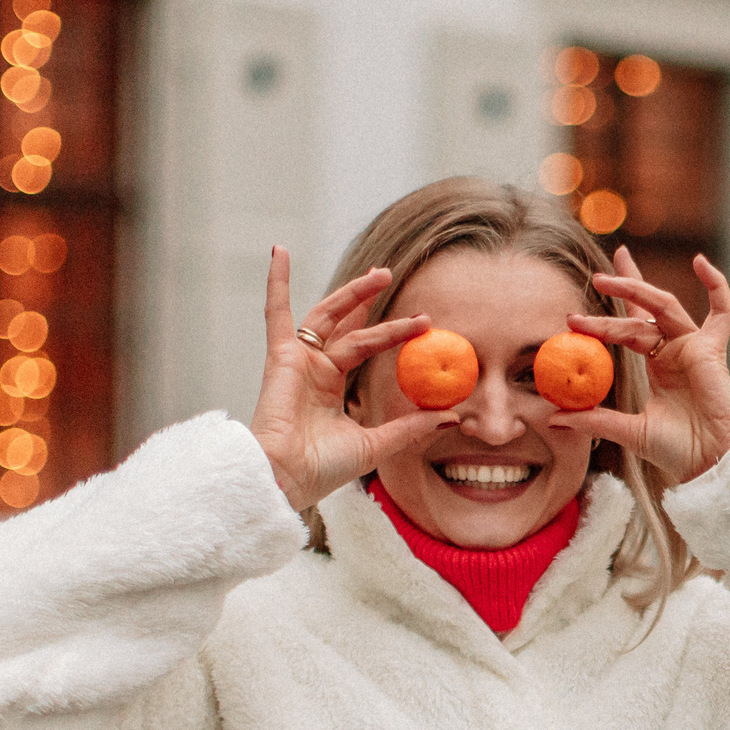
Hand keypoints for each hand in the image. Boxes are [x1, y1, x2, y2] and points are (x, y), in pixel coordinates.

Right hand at [250, 247, 457, 513]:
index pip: (363, 348)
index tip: (423, 322)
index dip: (391, 332)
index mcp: (330, 387)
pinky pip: (277, 313)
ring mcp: (298, 361)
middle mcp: (314, 369)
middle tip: (389, 275)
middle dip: (367, 299)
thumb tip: (452, 416)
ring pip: (328, 315)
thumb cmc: (323, 468)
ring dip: (352, 292)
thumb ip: (411, 427)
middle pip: (345, 324)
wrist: (288, 478)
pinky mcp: (282, 357)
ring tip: (381, 273)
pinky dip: (277, 282)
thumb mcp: (377, 443)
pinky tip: (279, 251)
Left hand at [550, 247, 729, 482]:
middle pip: (647, 307)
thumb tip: (553, 417)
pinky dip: (717, 285)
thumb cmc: (678, 450)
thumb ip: (594, 419)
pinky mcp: (712, 350)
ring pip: (664, 306)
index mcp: (658, 365)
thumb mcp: (628, 431)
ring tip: (604, 281)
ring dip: (636, 290)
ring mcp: (694, 347)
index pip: (630, 328)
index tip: (571, 319)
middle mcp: (675, 350)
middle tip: (595, 277)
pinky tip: (700, 262)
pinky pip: (723, 313)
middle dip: (624, 286)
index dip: (604, 319)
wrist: (710, 463)